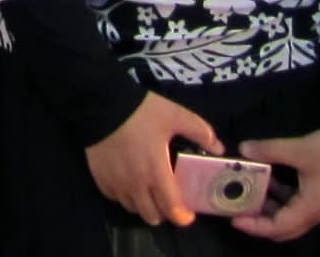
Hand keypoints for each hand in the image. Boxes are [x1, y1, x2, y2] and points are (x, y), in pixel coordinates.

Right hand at [85, 92, 222, 227]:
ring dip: (143, 204)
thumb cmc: (141, 111)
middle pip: (152, 216)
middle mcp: (136, 185)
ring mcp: (116, 184)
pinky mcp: (100, 179)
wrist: (101, 103)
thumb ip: (199, 131)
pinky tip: (128, 180)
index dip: (183, 217)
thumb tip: (219, 148)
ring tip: (148, 188)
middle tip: (167, 198)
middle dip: (163, 212)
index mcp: (156, 172)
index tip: (188, 213)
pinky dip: (125, 195)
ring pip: (133, 208)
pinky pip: (116, 197)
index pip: (172, 209)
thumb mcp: (174, 115)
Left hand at [231, 128, 319, 241]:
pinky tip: (268, 180)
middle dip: (259, 223)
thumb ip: (270, 150)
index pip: (277, 228)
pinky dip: (279, 197)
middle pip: (282, 229)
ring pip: (288, 216)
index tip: (234, 219)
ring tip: (247, 194)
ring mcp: (316, 204)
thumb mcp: (298, 149)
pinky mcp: (317, 194)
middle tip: (238, 210)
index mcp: (308, 210)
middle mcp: (312, 213)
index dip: (255, 226)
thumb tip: (244, 149)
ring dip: (269, 208)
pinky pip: (294, 203)